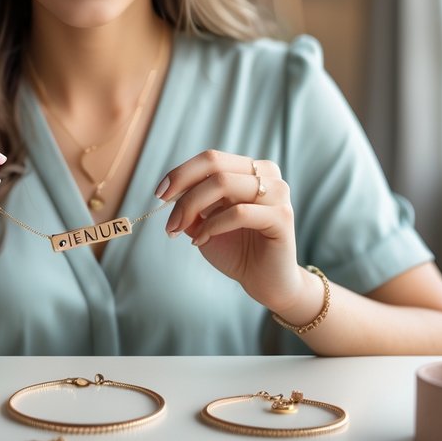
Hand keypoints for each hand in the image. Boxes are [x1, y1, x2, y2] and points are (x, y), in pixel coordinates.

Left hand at [157, 150, 299, 309]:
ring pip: (224, 184)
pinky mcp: (282, 216)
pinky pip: (239, 212)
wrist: (264, 282)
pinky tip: (201, 240)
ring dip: (193, 207)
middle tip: (169, 220)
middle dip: (184, 192)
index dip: (181, 173)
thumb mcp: (205, 222)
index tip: (159, 193)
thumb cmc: (236, 250)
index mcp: (250, 169)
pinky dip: (212, 225)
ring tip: (179, 231)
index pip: (211, 159)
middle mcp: (267, 175)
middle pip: (215, 167)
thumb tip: (169, 191)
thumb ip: (192, 203)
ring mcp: (278, 193)